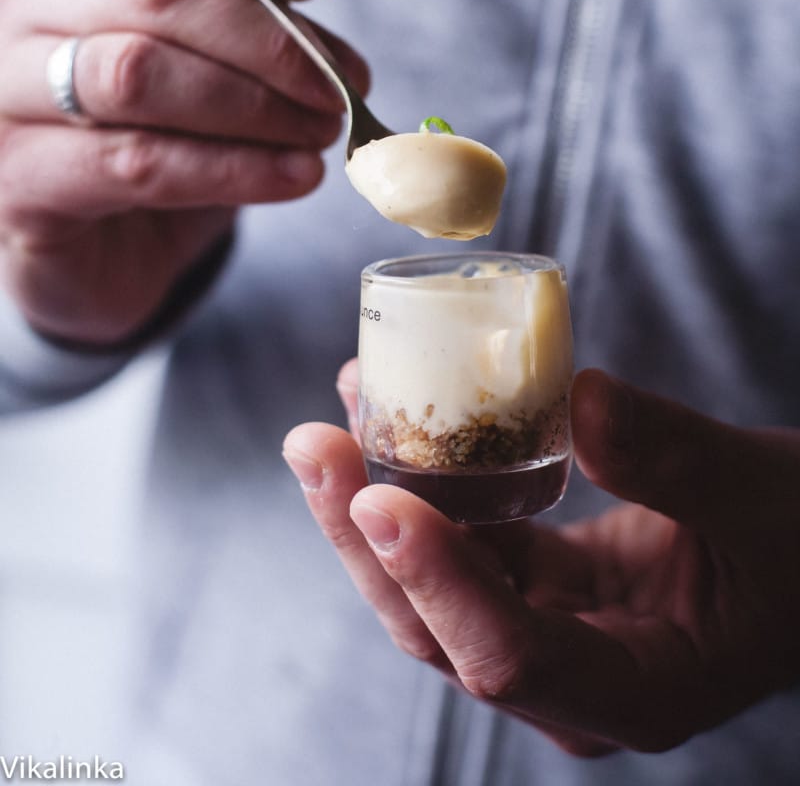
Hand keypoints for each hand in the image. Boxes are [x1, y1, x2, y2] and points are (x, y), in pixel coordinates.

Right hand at [0, 0, 368, 344]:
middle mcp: (22, 10)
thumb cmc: (154, 131)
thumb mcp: (200, 43)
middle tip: (341, 82)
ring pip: (138, 75)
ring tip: (323, 131)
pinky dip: (232, 169)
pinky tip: (295, 175)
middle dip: (270, 37)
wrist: (95, 250)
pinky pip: (136, 164)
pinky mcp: (18, 184)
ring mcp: (5, 97)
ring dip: (255, 105)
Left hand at [284, 365, 799, 756]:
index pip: (512, 655)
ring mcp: (550, 634)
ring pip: (435, 587)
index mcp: (638, 689)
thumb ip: (678, 458)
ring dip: (375, 505)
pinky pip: (464, 541)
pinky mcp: (539, 586)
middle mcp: (574, 680)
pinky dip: (423, 484)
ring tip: (328, 421)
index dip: (439, 581)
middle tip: (311, 447)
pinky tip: (386, 418)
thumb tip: (580, 397)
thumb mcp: (762, 496)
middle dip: (367, 539)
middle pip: (441, 628)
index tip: (377, 498)